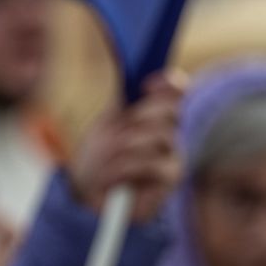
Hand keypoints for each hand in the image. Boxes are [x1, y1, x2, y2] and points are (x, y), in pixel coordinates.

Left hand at [69, 70, 184, 222]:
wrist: (89, 196)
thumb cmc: (98, 159)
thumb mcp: (104, 126)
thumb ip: (122, 102)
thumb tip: (128, 69)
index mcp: (157, 114)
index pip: (176, 88)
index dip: (167, 83)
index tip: (145, 86)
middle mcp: (171, 132)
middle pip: (170, 108)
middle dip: (136, 118)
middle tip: (111, 135)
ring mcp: (175, 154)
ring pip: (158, 134)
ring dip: (122, 147)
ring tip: (101, 162)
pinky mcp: (171, 177)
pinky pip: (151, 162)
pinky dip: (124, 168)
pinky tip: (110, 177)